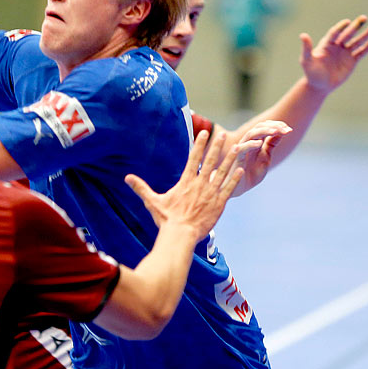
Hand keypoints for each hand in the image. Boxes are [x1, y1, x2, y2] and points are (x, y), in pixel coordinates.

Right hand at [125, 131, 243, 242]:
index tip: (204, 133)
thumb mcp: (152, 202)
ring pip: (222, 172)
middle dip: (217, 147)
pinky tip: (240, 170)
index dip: (199, 145)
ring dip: (229, 159)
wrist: (181, 235)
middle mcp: (200, 184)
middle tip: (222, 134)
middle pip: (210, 161)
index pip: (193, 158)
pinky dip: (234, 179)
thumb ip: (141, 188)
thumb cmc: (167, 220)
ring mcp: (211, 193)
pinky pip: (229, 189)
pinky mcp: (219, 204)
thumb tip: (126, 178)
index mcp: (186, 182)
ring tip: (236, 147)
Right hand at [231, 120, 291, 193]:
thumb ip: (270, 145)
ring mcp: (242, 150)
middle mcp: (248, 143)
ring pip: (250, 134)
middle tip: (285, 129)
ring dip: (263, 131)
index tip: (289, 129)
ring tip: (275, 131)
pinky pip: (241, 149)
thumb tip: (280, 133)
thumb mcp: (265, 158)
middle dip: (273, 126)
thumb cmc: (251, 174)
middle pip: (258, 127)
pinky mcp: (237, 160)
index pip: (264, 127)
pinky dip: (249, 144)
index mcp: (255, 143)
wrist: (240, 188)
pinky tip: (259, 143)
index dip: (276, 125)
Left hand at [300, 15, 367, 93]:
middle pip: (347, 34)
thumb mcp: (307, 60)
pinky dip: (367, 47)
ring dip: (364, 35)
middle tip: (364, 18)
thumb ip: (307, 48)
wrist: (319, 86)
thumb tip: (303, 35)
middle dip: (355, 26)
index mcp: (326, 44)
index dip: (341, 27)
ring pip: (356, 42)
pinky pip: (361, 52)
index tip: (347, 22)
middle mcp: (337, 46)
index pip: (335, 33)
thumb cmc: (311, 73)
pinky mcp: (352, 61)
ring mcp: (345, 53)